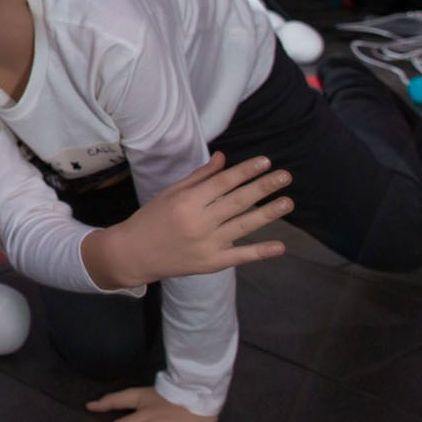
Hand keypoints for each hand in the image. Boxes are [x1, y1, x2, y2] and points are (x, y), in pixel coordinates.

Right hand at [85, 152, 292, 288]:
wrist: (133, 254)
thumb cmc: (151, 219)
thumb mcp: (170, 194)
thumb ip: (199, 178)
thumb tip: (224, 158)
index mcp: (187, 202)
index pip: (222, 182)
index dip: (245, 171)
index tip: (266, 161)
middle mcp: (199, 222)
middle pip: (237, 201)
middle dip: (263, 187)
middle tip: (286, 175)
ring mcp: (207, 245)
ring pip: (244, 226)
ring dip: (268, 213)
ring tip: (288, 201)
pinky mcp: (212, 263)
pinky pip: (241, 256)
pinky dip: (261, 251)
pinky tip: (280, 245)